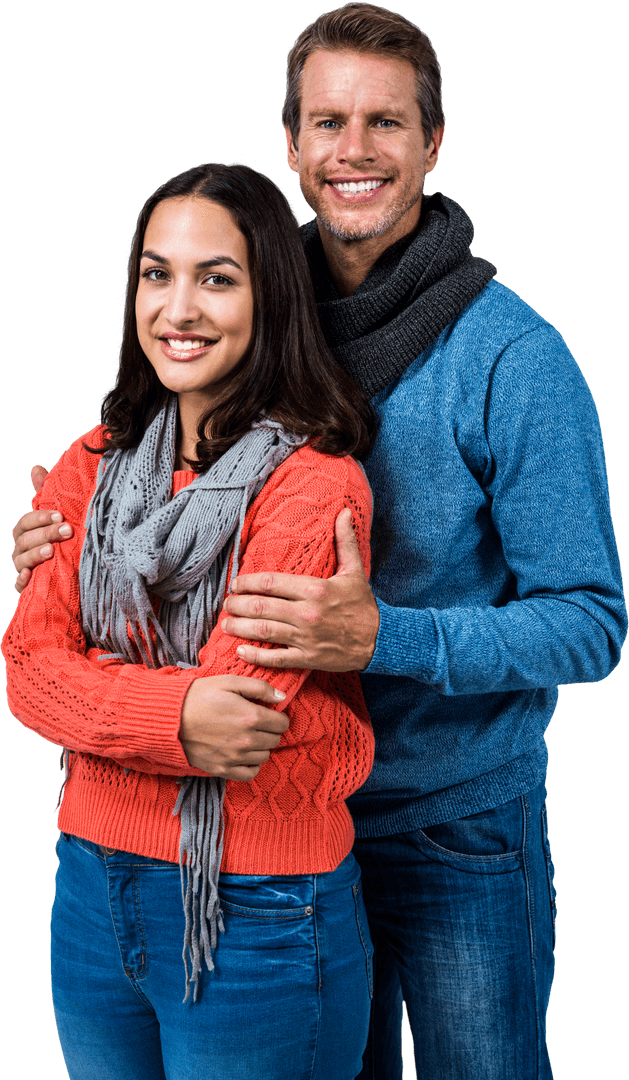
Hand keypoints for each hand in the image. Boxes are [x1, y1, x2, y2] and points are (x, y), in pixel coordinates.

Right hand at [12, 466, 73, 592]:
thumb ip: (45, 495)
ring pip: (22, 560)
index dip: (41, 518)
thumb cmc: (60, 541)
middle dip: (46, 534)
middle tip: (67, 531)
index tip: (60, 515)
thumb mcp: (55, 518)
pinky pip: (19, 585)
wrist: (71, 573)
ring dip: (35, 555)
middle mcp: (21, 549)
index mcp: (25, 532)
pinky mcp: (27, 586)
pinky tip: (30, 576)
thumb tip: (36, 468)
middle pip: (26, 540)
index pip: (26, 522)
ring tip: (51, 551)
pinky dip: (22, 580)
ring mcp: (22, 567)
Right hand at [180, 674, 288, 780]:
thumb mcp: (229, 682)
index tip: (268, 712)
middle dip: (270, 730)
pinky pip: (250, 774)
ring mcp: (234, 758)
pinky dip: (252, 765)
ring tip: (248, 735)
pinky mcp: (222, 769)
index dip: (277, 716)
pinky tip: (245, 754)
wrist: (169, 718)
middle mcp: (246, 740)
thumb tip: (282, 696)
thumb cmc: (198, 696)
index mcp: (250, 717)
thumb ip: (259, 688)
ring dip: (261, 746)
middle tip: (257, 722)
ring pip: (265, 756)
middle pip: (275, 740)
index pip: (282, 723)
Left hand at [221, 508, 379, 671]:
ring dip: (240, 627)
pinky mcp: (308, 658)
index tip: (236, 583)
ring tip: (225, 624)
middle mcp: (307, 614)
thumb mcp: (354, 571)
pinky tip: (241, 650)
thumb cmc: (363, 605)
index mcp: (315, 589)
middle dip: (237, 605)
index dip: (248, 582)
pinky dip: (256, 656)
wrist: (380, 640)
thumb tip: (343, 512)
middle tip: (226, 603)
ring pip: (264, 631)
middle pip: (261, 607)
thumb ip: (345, 541)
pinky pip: (276, 658)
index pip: (271, 583)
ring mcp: (306, 638)